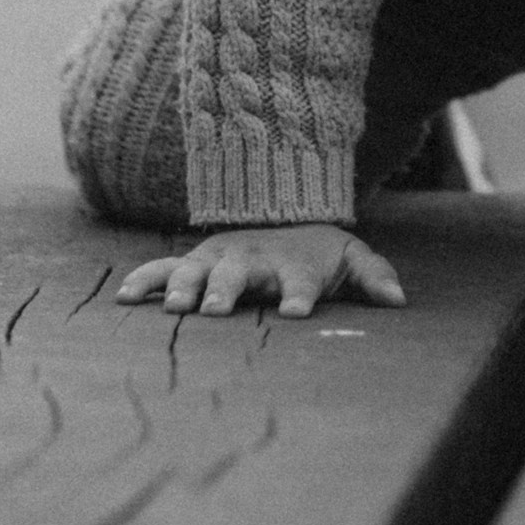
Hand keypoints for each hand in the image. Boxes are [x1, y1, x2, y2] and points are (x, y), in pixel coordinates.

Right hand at [115, 223, 407, 319]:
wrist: (283, 211)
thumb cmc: (316, 251)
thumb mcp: (349, 258)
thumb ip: (372, 276)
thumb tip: (400, 300)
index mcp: (292, 263)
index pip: (299, 280)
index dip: (299, 295)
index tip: (296, 313)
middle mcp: (254, 259)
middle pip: (240, 273)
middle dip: (228, 289)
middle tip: (217, 310)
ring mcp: (220, 257)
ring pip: (199, 269)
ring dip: (186, 285)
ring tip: (176, 306)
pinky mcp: (196, 260)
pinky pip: (164, 268)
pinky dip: (146, 279)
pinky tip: (124, 296)